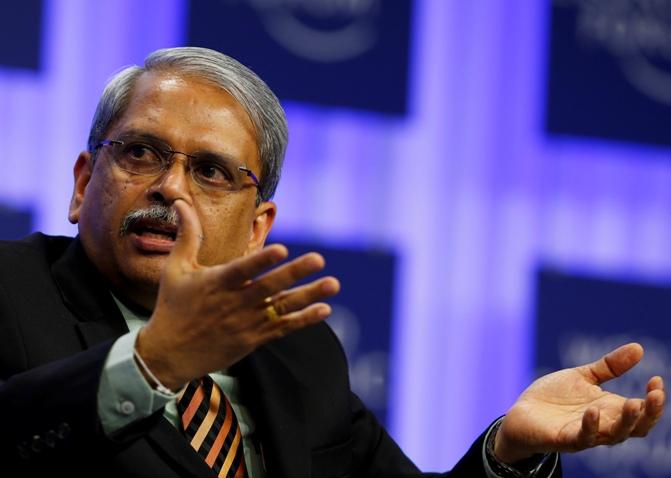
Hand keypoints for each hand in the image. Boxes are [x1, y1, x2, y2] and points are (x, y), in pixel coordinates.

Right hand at [136, 198, 339, 389]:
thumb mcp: (175, 269)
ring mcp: (247, 323)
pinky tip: (324, 309)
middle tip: (319, 259)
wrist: (168, 355)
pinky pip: (283, 328)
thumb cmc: (173, 306)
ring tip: (333, 284)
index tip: (282, 249)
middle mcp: (235, 303)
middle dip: (294, 272)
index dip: (262, 261)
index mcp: (217, 283)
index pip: (242, 270)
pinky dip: (304, 319)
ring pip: (282, 308)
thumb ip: (187, 236)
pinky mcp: (254, 338)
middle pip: (269, 287)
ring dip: (309, 296)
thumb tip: (183, 202)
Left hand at [494, 343, 664, 463]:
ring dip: (626, 421)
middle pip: (635, 427)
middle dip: (649, 413)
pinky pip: (582, 438)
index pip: (642, 411)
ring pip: (614, 435)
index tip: (656, 379)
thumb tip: (639, 347)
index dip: (654, 401)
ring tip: (633, 403)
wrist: (521, 414)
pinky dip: (590, 426)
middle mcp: (603, 424)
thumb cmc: (554, 398)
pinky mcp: (564, 439)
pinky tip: (593, 411)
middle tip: (656, 395)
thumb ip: (609, 366)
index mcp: (610, 409)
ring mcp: (585, 434)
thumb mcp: (583, 377)